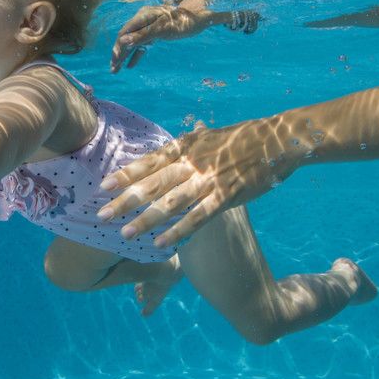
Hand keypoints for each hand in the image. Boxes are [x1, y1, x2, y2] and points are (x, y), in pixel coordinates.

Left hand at [97, 117, 303, 246]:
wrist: (278, 140)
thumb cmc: (243, 140)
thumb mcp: (211, 137)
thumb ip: (192, 142)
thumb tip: (181, 135)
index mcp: (186, 147)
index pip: (149, 162)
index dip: (125, 174)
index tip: (103, 186)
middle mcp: (192, 162)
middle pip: (152, 183)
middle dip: (124, 200)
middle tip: (101, 215)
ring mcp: (208, 179)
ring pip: (171, 202)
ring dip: (146, 218)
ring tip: (125, 233)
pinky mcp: (226, 195)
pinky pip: (198, 216)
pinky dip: (178, 231)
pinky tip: (161, 243)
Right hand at [110, 4, 211, 72]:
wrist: (199, 17)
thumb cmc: (183, 21)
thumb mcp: (163, 29)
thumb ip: (143, 35)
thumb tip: (123, 41)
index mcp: (143, 16)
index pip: (125, 33)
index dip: (118, 47)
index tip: (115, 61)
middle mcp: (143, 20)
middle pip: (126, 38)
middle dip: (119, 54)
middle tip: (113, 70)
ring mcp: (149, 27)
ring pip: (133, 43)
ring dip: (125, 56)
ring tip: (116, 70)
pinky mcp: (155, 33)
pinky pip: (142, 45)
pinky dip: (136, 55)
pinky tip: (130, 66)